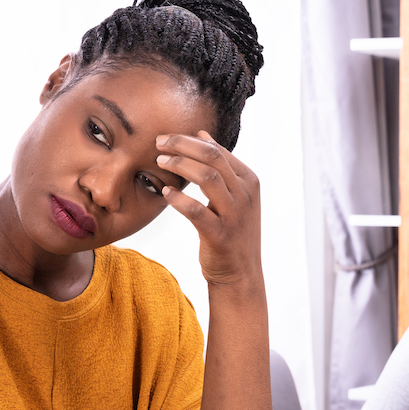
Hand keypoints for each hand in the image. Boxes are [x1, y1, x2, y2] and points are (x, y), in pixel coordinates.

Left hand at [156, 131, 262, 289]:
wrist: (240, 274)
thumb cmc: (232, 232)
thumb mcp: (233, 196)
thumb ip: (220, 166)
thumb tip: (203, 135)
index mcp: (249, 181)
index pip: (218, 150)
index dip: (189, 140)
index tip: (166, 139)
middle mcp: (245, 195)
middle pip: (212, 157)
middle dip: (182, 145)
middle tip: (159, 143)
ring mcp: (234, 215)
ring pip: (207, 177)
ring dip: (180, 165)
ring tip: (160, 162)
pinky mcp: (220, 235)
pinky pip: (196, 210)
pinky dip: (179, 199)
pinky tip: (165, 193)